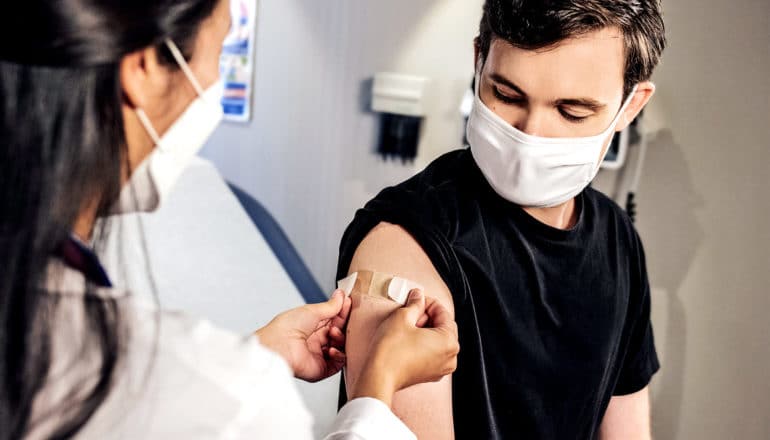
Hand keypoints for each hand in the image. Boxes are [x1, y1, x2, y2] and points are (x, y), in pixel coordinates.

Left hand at [255, 290, 351, 381]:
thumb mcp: (312, 310)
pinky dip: (339, 356)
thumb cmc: (286, 327)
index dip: (342, 312)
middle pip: (339, 333)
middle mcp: (316, 340)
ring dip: (341, 339)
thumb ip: (330, 306)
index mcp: (312, 326)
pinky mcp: (321, 368)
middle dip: (343, 325)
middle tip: (344, 318)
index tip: (348, 303)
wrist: (278, 346)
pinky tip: (332, 349)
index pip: (334, 319)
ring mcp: (319, 355)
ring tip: (333, 333)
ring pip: (341, 347)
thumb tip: (341, 296)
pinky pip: (338, 364)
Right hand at [350, 289, 458, 406]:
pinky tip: (408, 339)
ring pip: (438, 340)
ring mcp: (441, 368)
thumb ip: (414, 304)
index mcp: (449, 342)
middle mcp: (450, 357)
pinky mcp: (430, 375)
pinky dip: (424, 343)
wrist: (379, 377)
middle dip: (428, 316)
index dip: (428, 302)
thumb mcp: (402, 317)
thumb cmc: (391, 351)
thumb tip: (418, 296)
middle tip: (410, 312)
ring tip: (408, 326)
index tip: (416, 299)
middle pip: (443, 327)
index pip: (443, 313)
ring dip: (425, 329)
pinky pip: (433, 353)